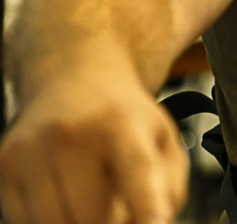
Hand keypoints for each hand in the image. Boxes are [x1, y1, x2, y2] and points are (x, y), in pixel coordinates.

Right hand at [0, 65, 188, 223]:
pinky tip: (64, 194)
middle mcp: (71, 132)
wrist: (75, 79)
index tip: (155, 223)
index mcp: (121, 122)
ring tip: (93, 199)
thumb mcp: (162, 138)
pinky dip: (49, 220)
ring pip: (55, 223)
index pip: (137, 167)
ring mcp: (31, 148)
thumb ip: (168, 187)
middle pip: (91, 215)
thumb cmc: (123, 118)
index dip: (147, 202)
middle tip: (118, 208)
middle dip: (109, 223)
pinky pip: (25, 220)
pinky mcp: (4, 164)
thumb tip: (154, 223)